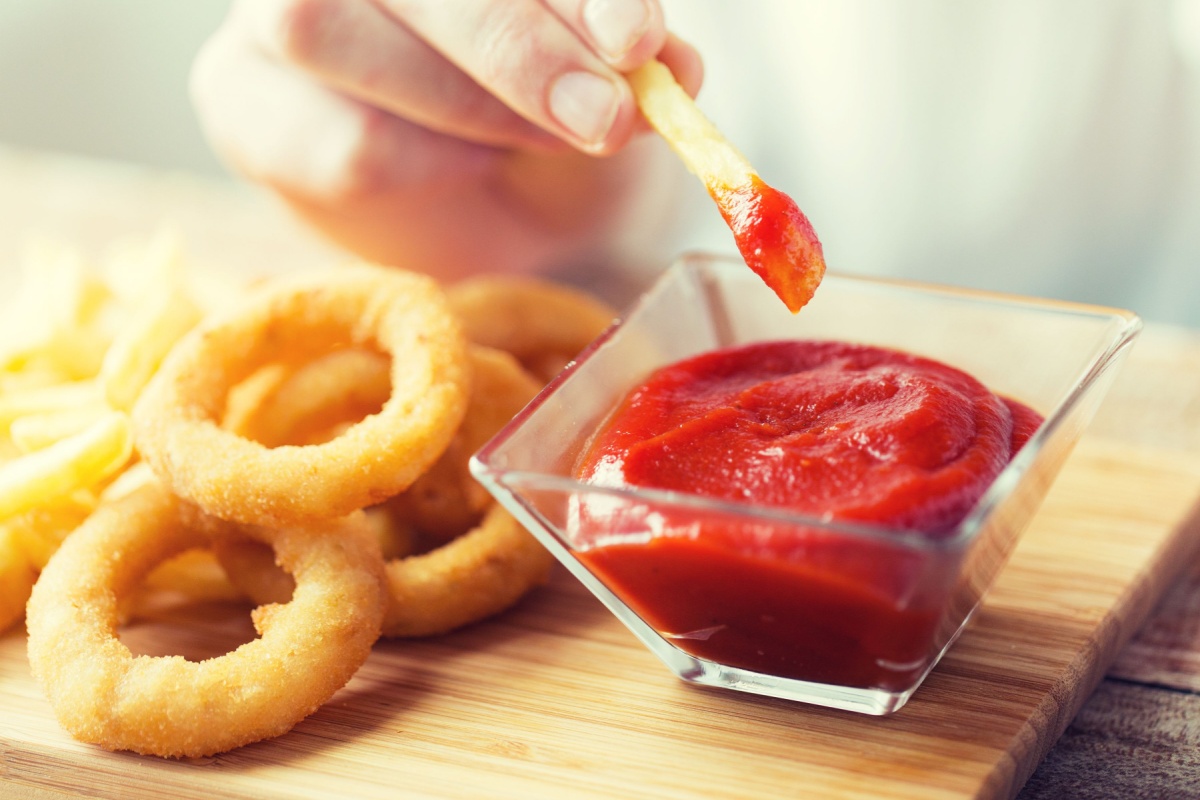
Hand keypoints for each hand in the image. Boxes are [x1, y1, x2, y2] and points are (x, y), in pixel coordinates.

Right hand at [191, 0, 701, 279]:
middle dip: (509, 41)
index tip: (635, 40)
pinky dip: (421, 164)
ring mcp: (273, 10)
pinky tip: (461, 164)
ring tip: (539, 141)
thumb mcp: (605, 69)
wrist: (483, 203)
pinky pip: (328, 137)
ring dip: (461, 103)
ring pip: (319, 26)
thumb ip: (625, 52)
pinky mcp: (243, 100)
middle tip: (604, 116)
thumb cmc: (547, 110)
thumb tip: (664, 63)